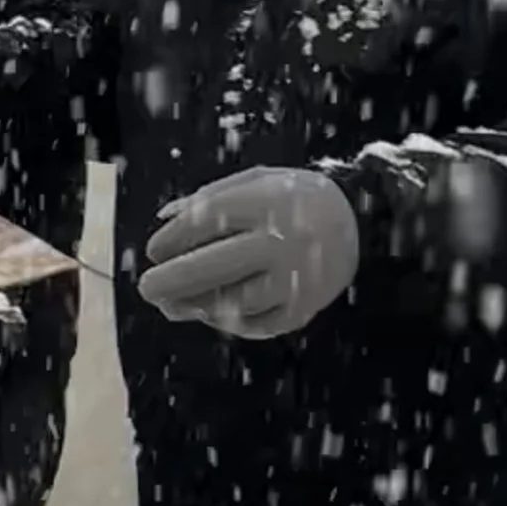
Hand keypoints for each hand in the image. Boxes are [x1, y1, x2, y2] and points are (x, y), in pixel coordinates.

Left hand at [138, 167, 361, 338]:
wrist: (359, 221)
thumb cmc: (294, 199)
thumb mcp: (257, 182)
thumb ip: (210, 196)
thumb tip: (164, 218)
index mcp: (266, 202)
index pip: (205, 223)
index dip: (173, 239)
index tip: (153, 251)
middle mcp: (282, 241)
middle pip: (215, 267)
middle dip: (173, 280)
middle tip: (147, 288)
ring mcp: (296, 278)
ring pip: (234, 302)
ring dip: (196, 306)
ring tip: (173, 306)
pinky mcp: (305, 309)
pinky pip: (258, 323)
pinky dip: (230, 322)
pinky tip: (210, 314)